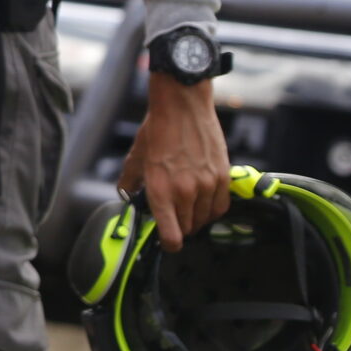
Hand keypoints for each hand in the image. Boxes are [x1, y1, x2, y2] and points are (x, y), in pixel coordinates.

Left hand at [119, 75, 231, 249]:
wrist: (183, 107)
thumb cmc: (157, 130)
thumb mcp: (136, 156)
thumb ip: (130, 181)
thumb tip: (127, 197)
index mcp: (160, 190)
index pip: (171, 236)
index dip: (169, 244)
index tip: (167, 242)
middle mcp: (185, 192)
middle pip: (188, 229)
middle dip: (179, 227)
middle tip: (173, 216)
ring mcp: (207, 186)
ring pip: (204, 219)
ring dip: (196, 218)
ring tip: (186, 205)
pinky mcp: (223, 178)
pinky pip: (220, 207)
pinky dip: (212, 209)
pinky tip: (203, 200)